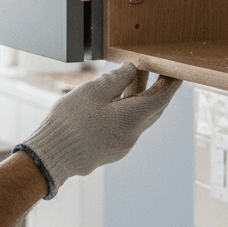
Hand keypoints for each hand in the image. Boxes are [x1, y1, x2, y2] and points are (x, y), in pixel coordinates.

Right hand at [14, 61, 181, 197]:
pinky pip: (126, 126)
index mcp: (131, 120)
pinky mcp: (110, 149)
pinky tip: (116, 98)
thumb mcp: (92, 91)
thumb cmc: (69, 123)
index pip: (161, 98)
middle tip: (157, 70)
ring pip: (138, 117)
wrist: (50, 157)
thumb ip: (116, 78)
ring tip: (132, 76)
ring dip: (139, 97)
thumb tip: (131, 69)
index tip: (177, 71)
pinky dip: (127, 109)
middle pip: (152, 109)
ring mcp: (121, 145)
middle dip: (156, 88)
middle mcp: (132, 135)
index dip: (171, 82)